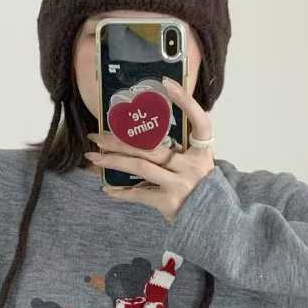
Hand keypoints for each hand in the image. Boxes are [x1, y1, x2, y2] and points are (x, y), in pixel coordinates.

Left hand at [83, 77, 214, 225]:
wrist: (213, 224)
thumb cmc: (201, 190)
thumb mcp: (199, 165)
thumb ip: (181, 151)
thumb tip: (145, 136)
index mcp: (203, 152)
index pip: (200, 120)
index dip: (186, 100)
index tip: (167, 83)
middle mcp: (192, 165)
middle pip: (152, 145)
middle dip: (120, 139)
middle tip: (96, 136)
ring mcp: (180, 184)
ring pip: (140, 166)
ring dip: (113, 160)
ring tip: (93, 157)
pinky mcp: (168, 202)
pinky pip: (139, 194)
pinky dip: (121, 192)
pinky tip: (107, 189)